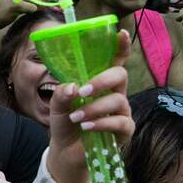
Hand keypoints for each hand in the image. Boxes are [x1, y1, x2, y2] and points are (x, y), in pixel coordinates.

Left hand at [45, 31, 134, 182]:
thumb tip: (73, 86)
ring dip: (94, 108)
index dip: (118, 46)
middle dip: (102, 80)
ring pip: (118, 100)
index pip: (113, 60)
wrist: (66, 150)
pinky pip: (120, 122)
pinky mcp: (125, 131)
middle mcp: (114, 93)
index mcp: (99, 82)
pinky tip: (87, 127)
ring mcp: (122, 111)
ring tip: (76, 117)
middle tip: (82, 90)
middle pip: (120, 75)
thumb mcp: (57, 106)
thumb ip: (61, 93)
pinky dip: (102, 123)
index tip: (119, 32)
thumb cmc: (65, 122)